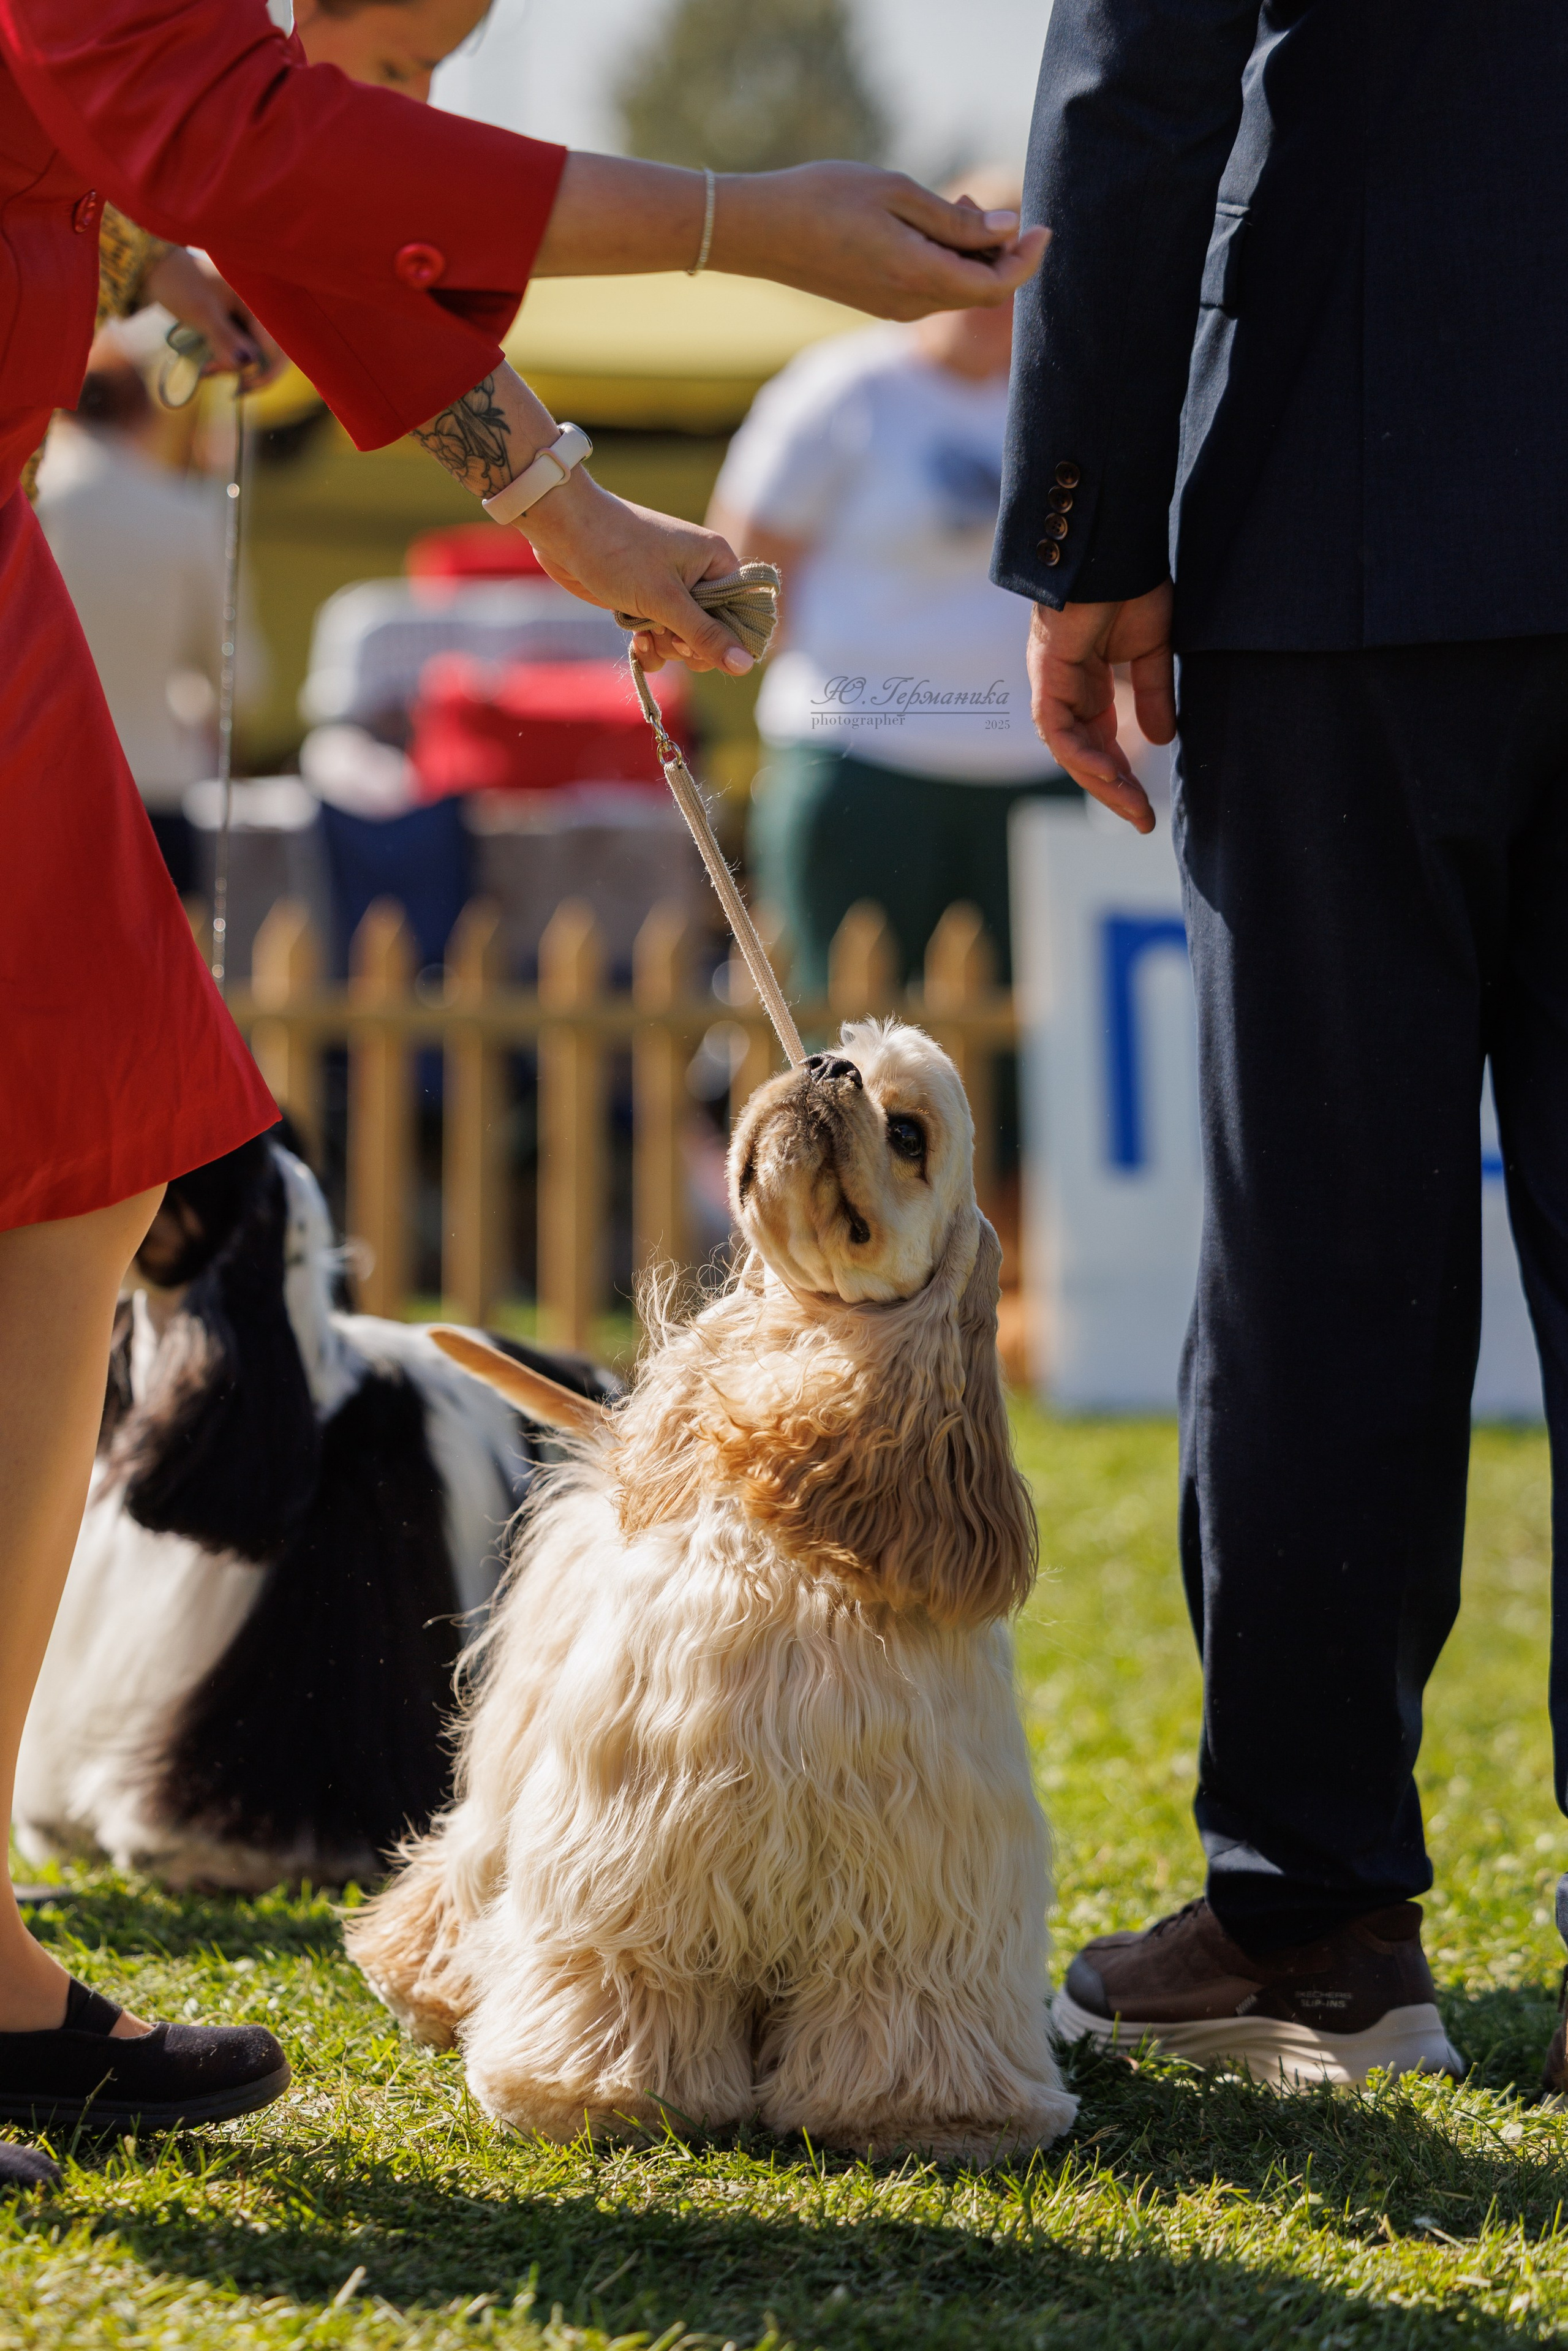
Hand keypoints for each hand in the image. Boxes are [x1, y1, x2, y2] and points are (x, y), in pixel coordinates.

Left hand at [140, 248, 284, 388]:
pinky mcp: (234, 324)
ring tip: (206, 370)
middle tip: (216, 376)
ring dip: (232, 368)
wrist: (154, 268)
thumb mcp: (202, 312)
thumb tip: (247, 365)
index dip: (266, 370)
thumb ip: (226, 338)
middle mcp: (257, 308)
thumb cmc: (179, 283)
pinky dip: (225, 361)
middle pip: (267, 353)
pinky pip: (239, 350)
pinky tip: (208, 366)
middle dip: (245, 370)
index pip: (277, 345)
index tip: (244, 385)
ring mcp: (246, 316)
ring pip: (252, 355)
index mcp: (257, 298)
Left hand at [525, 471, 753, 674]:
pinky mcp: (647, 601)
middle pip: (713, 634)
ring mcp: (672, 590)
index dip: (725, 640)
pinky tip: (634, 642)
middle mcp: (700, 575)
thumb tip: (746, 665)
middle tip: (664, 635)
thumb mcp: (665, 599)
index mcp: (718, 562)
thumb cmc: (618, 552)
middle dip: (687, 646)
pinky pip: (662, 638)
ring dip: (664, 648)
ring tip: (642, 634)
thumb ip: (705, 634)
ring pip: (684, 640)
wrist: (565, 530)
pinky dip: (649, 646)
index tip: (696, 645)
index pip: (743, 614)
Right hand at [533, 154, 1046, 317]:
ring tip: (954, 206)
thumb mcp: (898, 194)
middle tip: (983, 203)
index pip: (996, 285)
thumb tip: (1006, 229)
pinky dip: (945, 261)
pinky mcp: (879, 303)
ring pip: (955, 290)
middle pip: (980, 290)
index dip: (1027, 260)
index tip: (1045, 226)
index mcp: (919, 276)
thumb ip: (956, 219)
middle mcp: (911, 304)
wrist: (760, 231)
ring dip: (970, 254)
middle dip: (999, 252)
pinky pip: (930, 289)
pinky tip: (928, 226)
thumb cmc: (824, 199)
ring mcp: (893, 309)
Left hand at [1027, 583, 1175, 832]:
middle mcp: (1066, 690)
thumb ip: (1153, 695)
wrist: (1113, 547)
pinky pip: (1060, 730)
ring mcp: (1053, 685)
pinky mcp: (1047, 678)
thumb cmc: (1132, 585)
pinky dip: (1084, 755)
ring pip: (1071, 751)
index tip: (1145, 808)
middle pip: (1084, 756)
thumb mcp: (1152, 650)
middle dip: (1113, 790)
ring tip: (1133, 806)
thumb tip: (1163, 739)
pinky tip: (1110, 776)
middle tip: (1141, 820)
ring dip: (1102, 782)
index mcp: (1087, 685)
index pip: (1101, 743)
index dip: (1122, 776)